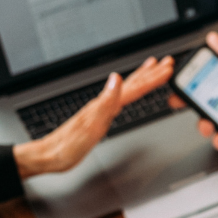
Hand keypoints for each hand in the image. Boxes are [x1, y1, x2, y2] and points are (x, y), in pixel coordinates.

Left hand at [13, 56, 173, 178]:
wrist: (50, 155)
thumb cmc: (68, 145)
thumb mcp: (90, 126)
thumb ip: (106, 102)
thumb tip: (117, 78)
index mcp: (104, 104)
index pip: (133, 88)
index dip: (151, 78)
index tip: (167, 68)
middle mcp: (103, 103)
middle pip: (131, 84)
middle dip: (150, 73)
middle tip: (167, 62)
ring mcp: (100, 108)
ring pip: (125, 89)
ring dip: (141, 78)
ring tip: (152, 68)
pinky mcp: (99, 116)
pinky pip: (120, 98)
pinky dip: (129, 91)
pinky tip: (127, 91)